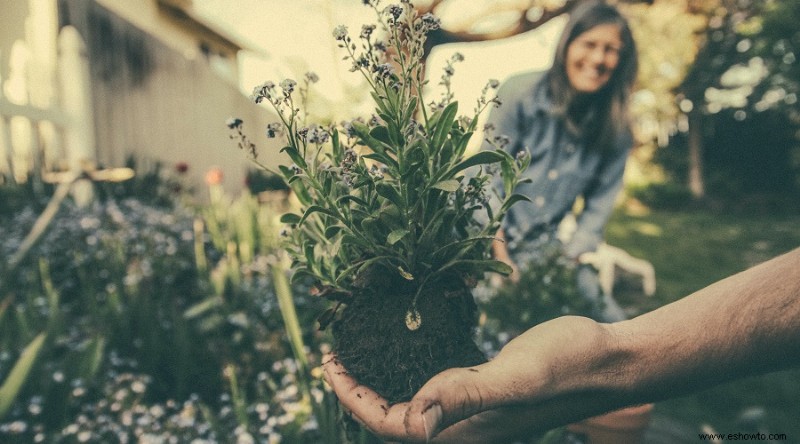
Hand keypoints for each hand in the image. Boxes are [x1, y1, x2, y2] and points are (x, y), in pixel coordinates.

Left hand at [324, 316, 614, 442]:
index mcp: (464, 430)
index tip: (330, 361)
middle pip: (395, 419)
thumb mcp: (516, 378)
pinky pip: (438, 388)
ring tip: (360, 353)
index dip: (352, 397)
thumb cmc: (569, 366)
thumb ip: (465, 396)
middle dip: (358, 392)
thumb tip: (414, 423)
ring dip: (382, 382)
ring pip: (414, 404)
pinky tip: (408, 349)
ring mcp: (478, 410)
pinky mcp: (488, 391)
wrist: (611, 359)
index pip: (390, 425)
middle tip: (336, 355)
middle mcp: (466, 427)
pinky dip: (412, 371)